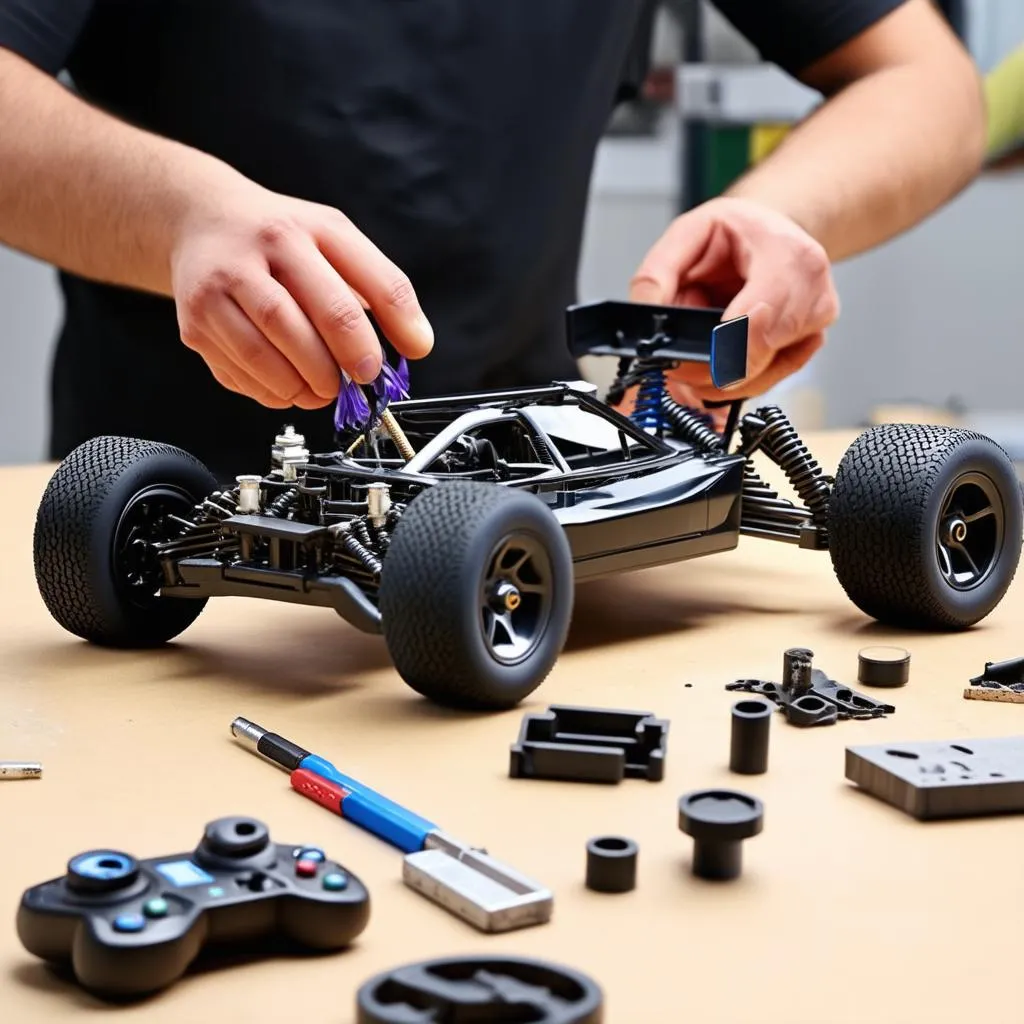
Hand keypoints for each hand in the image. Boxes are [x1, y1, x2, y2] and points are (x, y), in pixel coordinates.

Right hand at [170, 182, 433, 408]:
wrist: (198, 218)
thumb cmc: (278, 236)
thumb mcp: (335, 240)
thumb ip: (382, 287)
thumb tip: (417, 343)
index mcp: (307, 229)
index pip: (360, 283)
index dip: (380, 334)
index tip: (388, 365)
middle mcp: (260, 251)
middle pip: (310, 320)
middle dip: (341, 364)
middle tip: (356, 379)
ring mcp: (220, 287)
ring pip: (269, 353)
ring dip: (305, 385)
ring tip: (323, 388)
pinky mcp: (195, 322)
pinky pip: (241, 373)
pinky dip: (272, 391)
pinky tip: (288, 385)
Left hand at [629, 196, 838, 413]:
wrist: (769, 232)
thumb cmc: (734, 233)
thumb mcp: (685, 235)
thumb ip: (657, 276)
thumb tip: (643, 318)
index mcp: (784, 251)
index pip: (763, 311)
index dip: (731, 343)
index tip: (704, 362)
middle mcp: (810, 286)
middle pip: (765, 349)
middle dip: (714, 366)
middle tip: (678, 368)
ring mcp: (815, 318)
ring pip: (766, 373)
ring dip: (723, 377)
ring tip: (694, 361)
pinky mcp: (809, 342)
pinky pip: (771, 379)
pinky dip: (738, 380)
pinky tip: (719, 364)